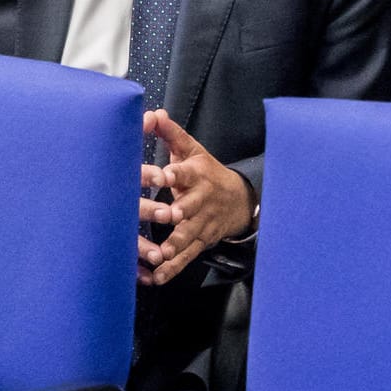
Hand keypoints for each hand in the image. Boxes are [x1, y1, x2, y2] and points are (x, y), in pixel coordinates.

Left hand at [137, 109, 254, 285]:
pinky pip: (186, 257)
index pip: (185, 172)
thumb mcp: (192, 150)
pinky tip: (156, 278)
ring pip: (189, 235)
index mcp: (197, 175)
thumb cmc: (205, 172)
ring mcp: (202, 223)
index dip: (174, 173)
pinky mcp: (201, 242)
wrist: (238, 200)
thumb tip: (151, 113)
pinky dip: (172, 269)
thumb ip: (170, 133)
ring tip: (159, 255)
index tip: (162, 175)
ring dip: (174, 245)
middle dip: (180, 211)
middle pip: (190, 206)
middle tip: (168, 215)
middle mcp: (201, 200)